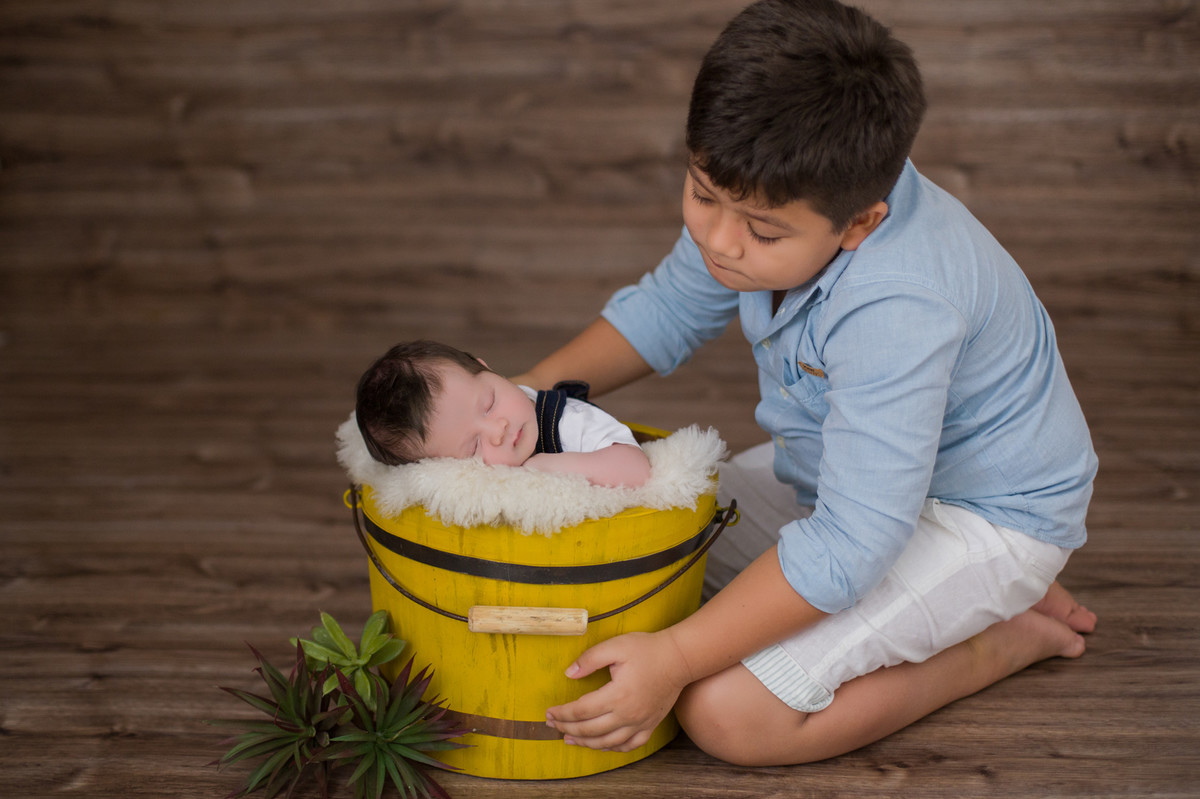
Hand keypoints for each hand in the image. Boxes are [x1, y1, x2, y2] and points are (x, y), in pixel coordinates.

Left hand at [545, 630, 691, 751]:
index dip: (562, 713)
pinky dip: (612, 748)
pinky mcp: (650, 725)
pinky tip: (602, 744)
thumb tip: (569, 673)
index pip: (581, 710)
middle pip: (590, 730)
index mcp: (617, 695)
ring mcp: (640, 723)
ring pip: (607, 742)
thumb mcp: (615, 646)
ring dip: (585, 743)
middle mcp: (628, 714)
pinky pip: (629, 745)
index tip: (549, 712)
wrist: (679, 658)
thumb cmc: (647, 649)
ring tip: (569, 739)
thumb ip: (590, 659)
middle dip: (567, 729)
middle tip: (552, 725)